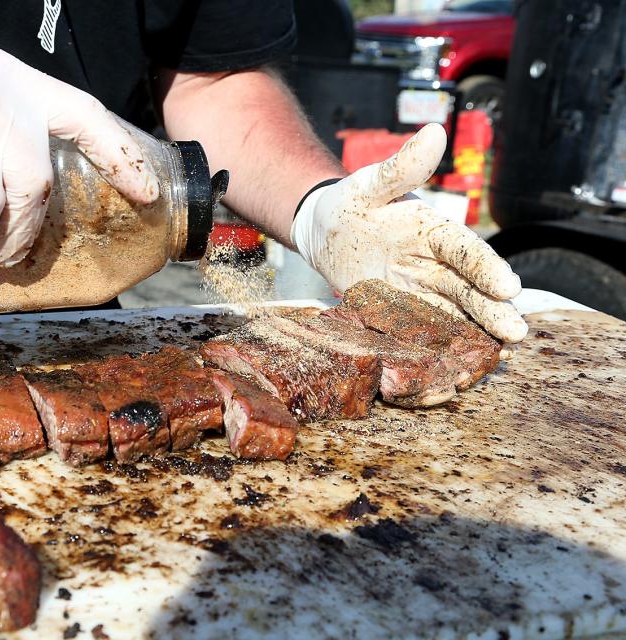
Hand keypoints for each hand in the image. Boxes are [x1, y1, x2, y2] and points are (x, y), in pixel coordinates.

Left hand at [290, 123, 526, 342]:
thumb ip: (402, 168)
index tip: (508, 286)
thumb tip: (433, 132)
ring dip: (475, 334)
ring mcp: (420, 293)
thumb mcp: (370, 184)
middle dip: (492, 310)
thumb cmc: (350, 203)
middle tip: (516, 331)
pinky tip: (455, 368)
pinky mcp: (401, 315)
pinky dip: (439, 349)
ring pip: (454, 315)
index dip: (486, 268)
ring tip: (498, 354)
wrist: (324, 233)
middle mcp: (435, 265)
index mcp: (434, 232)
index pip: (464, 251)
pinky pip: (424, 333)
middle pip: (469, 289)